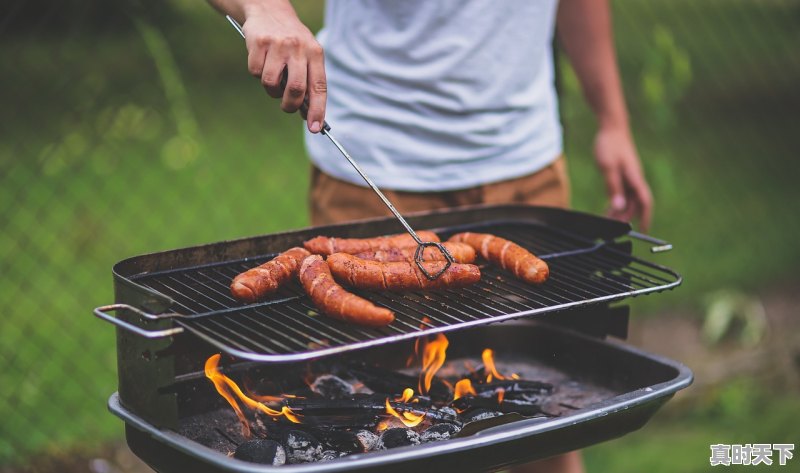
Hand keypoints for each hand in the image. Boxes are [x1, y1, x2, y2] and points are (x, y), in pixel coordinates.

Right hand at [242, 3, 326, 132]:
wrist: (268, 9)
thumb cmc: (291, 41)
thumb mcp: (306, 55)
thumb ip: (308, 81)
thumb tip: (307, 114)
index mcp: (315, 53)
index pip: (319, 87)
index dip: (317, 110)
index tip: (315, 128)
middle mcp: (299, 48)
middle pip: (296, 89)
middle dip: (290, 105)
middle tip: (287, 107)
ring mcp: (278, 45)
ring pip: (272, 84)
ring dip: (271, 89)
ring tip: (273, 77)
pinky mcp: (259, 43)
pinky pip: (255, 72)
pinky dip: (257, 73)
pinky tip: (262, 60)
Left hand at [593, 126, 652, 231]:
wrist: (612, 128)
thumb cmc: (610, 145)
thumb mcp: (608, 167)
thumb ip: (613, 187)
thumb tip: (619, 207)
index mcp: (635, 178)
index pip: (645, 202)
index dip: (645, 217)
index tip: (643, 231)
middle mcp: (635, 180)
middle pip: (635, 205)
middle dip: (626, 218)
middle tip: (612, 228)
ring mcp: (630, 177)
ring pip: (628, 200)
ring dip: (620, 211)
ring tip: (607, 221)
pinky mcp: (624, 175)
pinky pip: (623, 193)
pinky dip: (617, 202)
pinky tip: (609, 209)